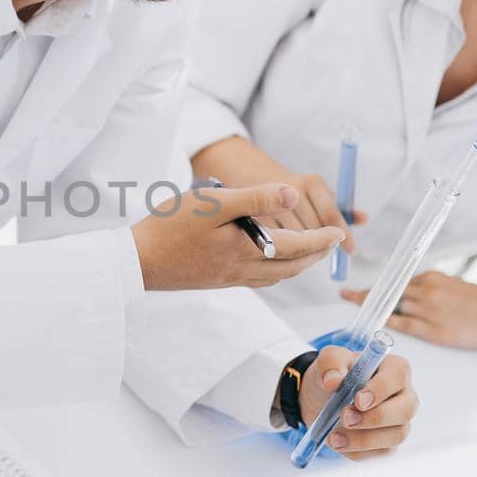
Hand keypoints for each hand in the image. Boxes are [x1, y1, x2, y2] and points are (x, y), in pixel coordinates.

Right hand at [132, 183, 343, 290]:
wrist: (138, 261)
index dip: (320, 241)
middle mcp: (242, 270)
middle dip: (314, 256)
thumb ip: (256, 199)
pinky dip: (275, 271)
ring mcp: (229, 278)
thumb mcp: (214, 203)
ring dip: (297, 265)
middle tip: (330, 243)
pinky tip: (269, 262)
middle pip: (290, 267)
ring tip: (307, 252)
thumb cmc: (170, 228)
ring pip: (275, 276)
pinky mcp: (216, 280)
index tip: (338, 234)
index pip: (296, 248)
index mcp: (247, 251)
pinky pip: (257, 279)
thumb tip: (292, 197)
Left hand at [296, 346, 416, 458]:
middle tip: (345, 418)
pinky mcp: (389, 443)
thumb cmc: (335, 374)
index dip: (380, 390)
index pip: (397, 377)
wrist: (323, 398)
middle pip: (405, 410)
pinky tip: (339, 444)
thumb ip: (331, 364)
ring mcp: (399, 422)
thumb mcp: (329, 360)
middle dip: (375, 417)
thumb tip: (332, 380)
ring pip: (395, 435)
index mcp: (394, 369)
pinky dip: (358, 451)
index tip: (358, 400)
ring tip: (335, 437)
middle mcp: (404, 396)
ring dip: (364, 439)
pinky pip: (381, 453)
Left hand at [341, 272, 476, 352]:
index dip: (375, 287)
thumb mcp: (455, 287)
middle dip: (368, 296)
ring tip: (355, 309)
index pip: (396, 281)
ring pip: (393, 308)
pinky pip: (402, 325)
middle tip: (345, 295)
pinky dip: (386, 324)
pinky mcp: (434, 330)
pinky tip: (373, 324)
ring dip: (375, 310)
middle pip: (389, 293)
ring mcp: (430, 310)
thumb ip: (430, 290)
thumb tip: (409, 295)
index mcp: (433, 277)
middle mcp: (428, 291)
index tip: (354, 288)